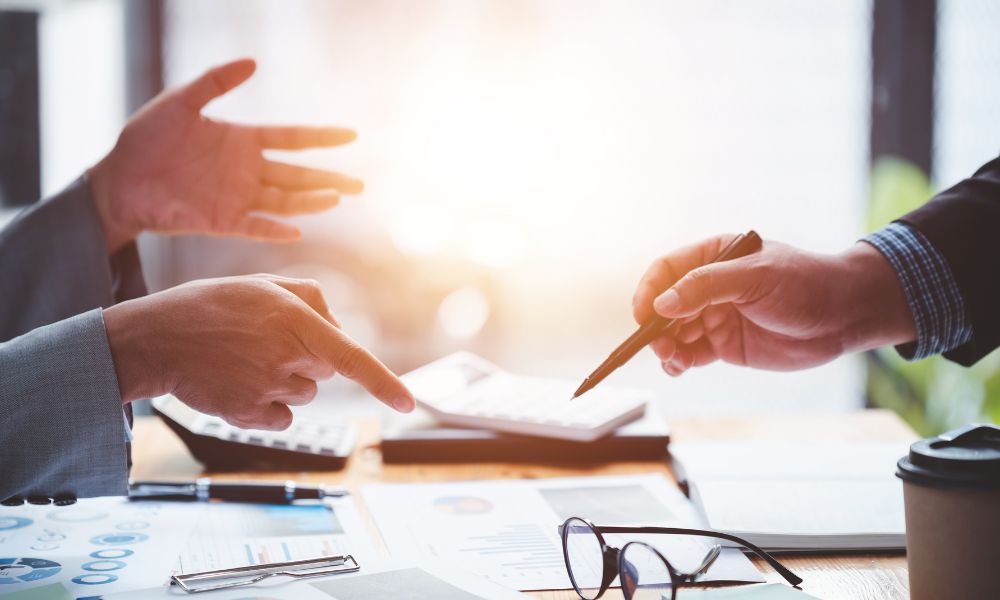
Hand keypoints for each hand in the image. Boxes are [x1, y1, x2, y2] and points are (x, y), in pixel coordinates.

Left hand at [88, 58, 362, 252]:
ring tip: (338, 197)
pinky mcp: (221, 221)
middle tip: (361, 183)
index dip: (322, 137)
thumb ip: (216, 82)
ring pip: (284, 201)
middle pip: (298, 175)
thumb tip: (254, 62)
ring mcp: (236, 197)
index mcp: (242, 140)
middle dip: (330, 178)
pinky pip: (255, 227)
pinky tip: (298, 230)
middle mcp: (246, 171)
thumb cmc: (145, 139)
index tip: (351, 135)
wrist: (116, 180)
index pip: (292, 138)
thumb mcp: (179, 101)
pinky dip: (276, 230)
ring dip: (311, 201)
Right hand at [103, 275, 413, 428]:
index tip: (408, 404)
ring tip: (247, 358)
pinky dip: (269, 404)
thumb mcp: (264, 284)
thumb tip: (340, 326)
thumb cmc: (212, 306)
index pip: (352, 358)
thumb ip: (311, 299)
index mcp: (296, 324)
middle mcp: (287, 360)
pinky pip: (282, 416)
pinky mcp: (248, 415)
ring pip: (304, 392)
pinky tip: (241, 382)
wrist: (157, 339)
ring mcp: (267, 390)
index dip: (384, 383)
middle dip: (308, 355)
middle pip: (325, 369)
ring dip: (287, 378)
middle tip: (267, 338)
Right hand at [631, 235, 916, 375]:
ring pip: (675, 333)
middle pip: (665, 305)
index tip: (644, 315)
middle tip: (661, 345)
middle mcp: (709, 287)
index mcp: (713, 257)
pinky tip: (678, 368)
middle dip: (656, 327)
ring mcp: (715, 316)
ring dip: (666, 347)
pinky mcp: (725, 345)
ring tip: (673, 360)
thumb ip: (706, 287)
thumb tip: (663, 303)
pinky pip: (691, 354)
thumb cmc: (806, 283)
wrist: (845, 316)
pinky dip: (679, 362)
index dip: (649, 291)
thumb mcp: (754, 277)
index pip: (666, 270)